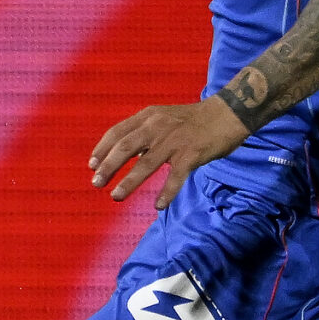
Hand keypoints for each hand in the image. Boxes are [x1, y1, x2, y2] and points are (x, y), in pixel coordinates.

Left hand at [88, 99, 248, 208]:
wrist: (227, 114)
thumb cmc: (192, 120)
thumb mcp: (163, 117)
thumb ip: (144, 132)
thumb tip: (126, 153)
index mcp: (148, 116)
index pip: (117, 132)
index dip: (102, 149)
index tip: (91, 165)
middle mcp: (157, 126)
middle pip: (125, 147)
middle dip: (108, 167)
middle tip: (96, 183)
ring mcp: (174, 140)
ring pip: (146, 164)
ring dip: (129, 182)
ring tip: (116, 196)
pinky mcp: (191, 154)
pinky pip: (175, 177)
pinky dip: (167, 192)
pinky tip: (158, 205)